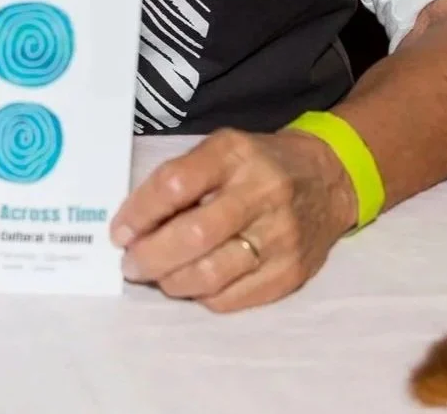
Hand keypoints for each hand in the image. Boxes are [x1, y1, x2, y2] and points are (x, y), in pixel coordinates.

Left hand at [110, 128, 357, 311]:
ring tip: (157, 277)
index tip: (119, 232)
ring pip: (213, 274)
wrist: (328, 179)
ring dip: (172, 282)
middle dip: (151, 256)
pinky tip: (192, 285)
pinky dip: (203, 296)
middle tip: (130, 264)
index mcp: (234, 154)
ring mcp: (280, 236)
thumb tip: (134, 223)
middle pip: (194, 236)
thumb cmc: (256, 163)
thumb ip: (181, 178)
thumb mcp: (220, 150)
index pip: (175, 184)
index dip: (140, 212)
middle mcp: (261, 193)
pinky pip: (235, 297)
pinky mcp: (292, 272)